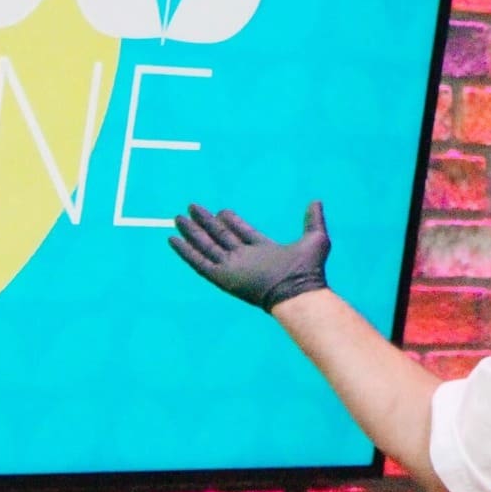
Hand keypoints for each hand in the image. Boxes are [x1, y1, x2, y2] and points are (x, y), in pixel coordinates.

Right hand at [169, 202, 330, 311]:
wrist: (298, 290)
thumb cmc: (309, 269)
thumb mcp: (316, 238)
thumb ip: (314, 219)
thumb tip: (316, 200)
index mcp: (264, 250)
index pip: (242, 232)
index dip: (232, 221)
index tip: (222, 210)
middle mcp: (245, 259)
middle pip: (220, 237)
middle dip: (206, 223)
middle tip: (192, 208)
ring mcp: (232, 267)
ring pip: (206, 246)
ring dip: (192, 233)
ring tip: (179, 217)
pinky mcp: (221, 277)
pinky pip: (198, 262)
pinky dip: (185, 252)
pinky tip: (173, 239)